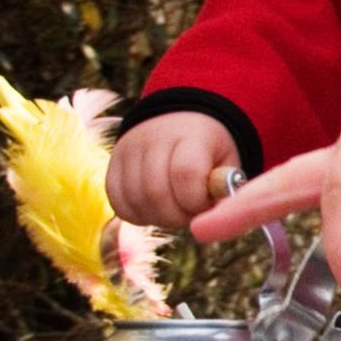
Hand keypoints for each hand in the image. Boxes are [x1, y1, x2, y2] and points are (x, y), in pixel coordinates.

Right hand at [106, 111, 238, 228]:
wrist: (180, 122)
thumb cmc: (209, 150)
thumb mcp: (228, 161)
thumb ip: (224, 188)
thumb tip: (214, 218)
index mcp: (190, 135)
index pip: (185, 173)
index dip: (196, 201)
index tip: (206, 205)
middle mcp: (153, 138)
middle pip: (156, 192)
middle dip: (177, 216)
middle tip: (190, 214)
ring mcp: (128, 150)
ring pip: (135, 200)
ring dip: (158, 218)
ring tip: (175, 212)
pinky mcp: (112, 164)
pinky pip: (117, 202)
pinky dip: (137, 216)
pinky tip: (155, 211)